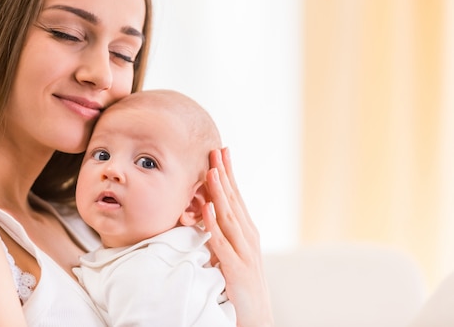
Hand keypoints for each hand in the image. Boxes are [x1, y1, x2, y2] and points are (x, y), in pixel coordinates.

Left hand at [202, 147, 273, 326]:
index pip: (236, 196)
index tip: (221, 151)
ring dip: (220, 193)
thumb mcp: (230, 251)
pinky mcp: (236, 268)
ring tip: (211, 171)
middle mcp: (248, 236)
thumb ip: (220, 231)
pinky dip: (214, 224)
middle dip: (224, 174)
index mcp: (246, 230)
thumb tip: (204, 212)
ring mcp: (244, 251)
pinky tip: (207, 209)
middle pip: (234, 200)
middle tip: (216, 150)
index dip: (228, 173)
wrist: (256, 316)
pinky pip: (222, 243)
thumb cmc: (241, 283)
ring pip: (229, 216)